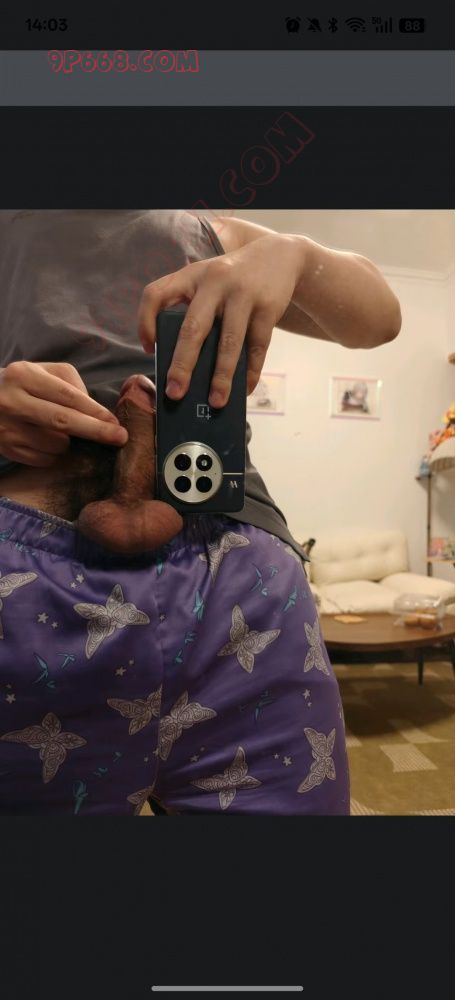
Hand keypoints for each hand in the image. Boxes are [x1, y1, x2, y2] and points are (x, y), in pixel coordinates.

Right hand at [0, 361, 127, 466]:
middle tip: (119, 438)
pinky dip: (53, 453)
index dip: (94, 411)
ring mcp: (6, 428)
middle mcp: (12, 401)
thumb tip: (94, 411)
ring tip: (60, 430)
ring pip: (56, 444)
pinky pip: (44, 459)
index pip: (67, 396)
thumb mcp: (41, 372)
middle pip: (63, 421)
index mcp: (23, 375)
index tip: (115, 422)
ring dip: (69, 442)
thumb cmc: (20, 384)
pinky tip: (45, 440)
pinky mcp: (6, 448)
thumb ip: (70, 384)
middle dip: (96, 431)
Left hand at [138, 234, 302, 406]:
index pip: (156, 294)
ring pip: (228, 342)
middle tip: (175, 393)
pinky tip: (246, 388)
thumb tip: (187, 366)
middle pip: (193, 328)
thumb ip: (193, 311)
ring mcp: (242, 294)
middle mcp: (214, 282)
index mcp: (191, 276)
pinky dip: (251, 371)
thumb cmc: (234, 280)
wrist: (280, 256)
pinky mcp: (267, 307)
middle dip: (182, 364)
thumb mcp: (208, 282)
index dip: (145, 322)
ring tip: (215, 402)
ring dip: (221, 376)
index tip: (149, 350)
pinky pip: (257, 347)